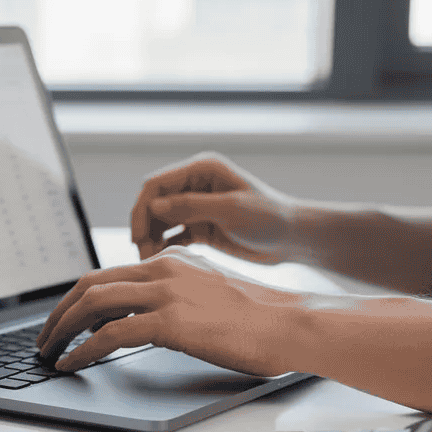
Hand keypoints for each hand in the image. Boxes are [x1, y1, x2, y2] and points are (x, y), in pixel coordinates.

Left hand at [35, 247, 304, 375]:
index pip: (106, 274)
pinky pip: (110, 333)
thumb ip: (170, 301)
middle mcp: (163, 270)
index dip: (75, 300)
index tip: (61, 323)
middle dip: (58, 313)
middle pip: (89, 284)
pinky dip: (83, 350)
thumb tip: (131, 323)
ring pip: (92, 304)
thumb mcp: (205, 298)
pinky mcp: (171, 320)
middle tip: (44, 340)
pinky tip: (74, 364)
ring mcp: (166, 293)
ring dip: (61, 331)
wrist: (292, 325)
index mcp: (170, 262)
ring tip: (49, 354)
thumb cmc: (257, 321)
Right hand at [130, 152, 298, 263]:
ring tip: (150, 261)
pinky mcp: (200, 227)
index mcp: (202, 170)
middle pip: (154, 203)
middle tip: (141, 254)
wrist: (294, 239)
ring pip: (159, 221)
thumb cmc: (270, 218)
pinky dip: (164, 248)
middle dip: (144, 227)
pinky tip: (163, 262)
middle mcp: (195, 185)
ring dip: (151, 240)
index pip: (157, 184)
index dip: (142, 208)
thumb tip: (153, 206)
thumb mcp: (231, 210)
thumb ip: (191, 206)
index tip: (137, 236)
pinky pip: (172, 236)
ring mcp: (197, 207)